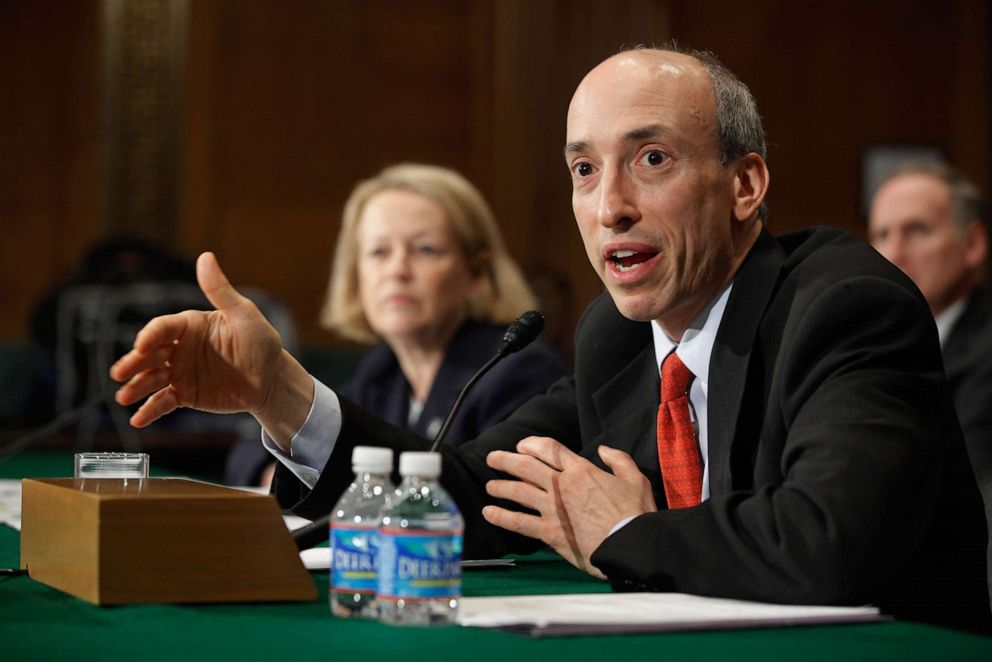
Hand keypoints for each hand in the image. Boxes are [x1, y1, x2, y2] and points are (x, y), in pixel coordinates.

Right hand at [109, 252, 311, 446]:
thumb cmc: (260, 343)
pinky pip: (163, 401)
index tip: (142, 346)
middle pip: (149, 354)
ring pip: (151, 378)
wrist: (271, 380)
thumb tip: (205, 256)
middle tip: (120, 373)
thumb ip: (220, 291)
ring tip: (123, 397)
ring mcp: (180, 371)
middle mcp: (179, 347)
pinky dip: (150, 410)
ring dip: (136, 387)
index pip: (163, 327)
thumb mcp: (244, 315)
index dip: (150, 336)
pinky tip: (139, 419)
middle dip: (133, 363)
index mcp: (190, 325)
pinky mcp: (185, 393)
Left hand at [482, 437, 656, 577]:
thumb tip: (604, 450)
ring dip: (501, 487)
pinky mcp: (549, 532)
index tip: (521, 445)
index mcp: (581, 470)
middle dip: (505, 460)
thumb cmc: (636, 515)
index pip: (550, 449)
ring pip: (518, 492)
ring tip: (490, 486)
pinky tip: (489, 513)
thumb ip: (619, 460)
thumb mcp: (636, 479)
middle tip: (492, 458)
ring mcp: (553, 509)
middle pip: (526, 467)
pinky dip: (501, 517)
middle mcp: (562, 486)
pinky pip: (519, 522)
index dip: (532, 443)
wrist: (630, 546)